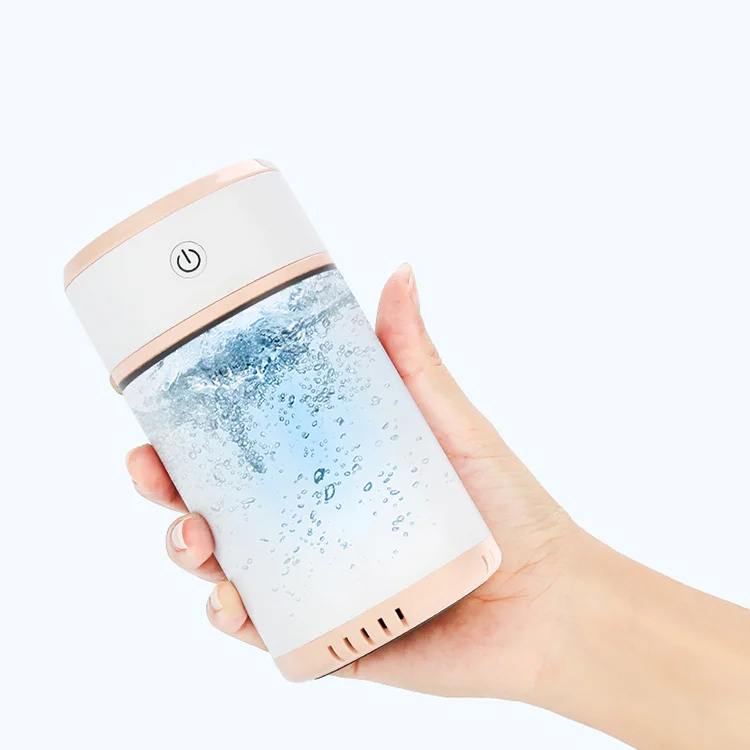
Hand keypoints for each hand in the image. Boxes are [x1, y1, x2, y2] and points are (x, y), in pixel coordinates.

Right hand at [126, 263, 579, 699]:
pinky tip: (228, 603)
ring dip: (189, 555)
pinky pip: (267, 631)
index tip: (152, 409)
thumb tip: (399, 270)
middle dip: (168, 490)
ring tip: (195, 541)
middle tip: (150, 470)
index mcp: (326, 476)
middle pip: (217, 508)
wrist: (549, 599)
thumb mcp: (447, 420)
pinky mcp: (331, 637)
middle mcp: (310, 528)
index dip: (188, 435)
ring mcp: (315, 583)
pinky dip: (235, 620)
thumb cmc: (504, 506)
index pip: (242, 452)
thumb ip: (413, 355)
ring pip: (226, 570)